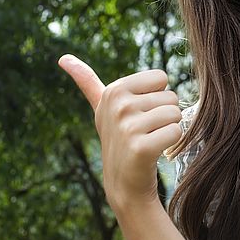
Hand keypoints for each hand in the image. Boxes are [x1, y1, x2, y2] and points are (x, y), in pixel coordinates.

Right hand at [57, 55, 181, 210]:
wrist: (123, 181)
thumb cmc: (119, 137)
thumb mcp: (101, 106)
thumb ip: (87, 80)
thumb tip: (63, 57)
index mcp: (114, 90)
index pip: (161, 78)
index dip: (156, 96)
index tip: (139, 112)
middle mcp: (118, 105)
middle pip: (171, 96)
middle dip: (163, 114)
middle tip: (145, 131)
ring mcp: (128, 126)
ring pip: (175, 114)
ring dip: (168, 128)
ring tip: (149, 140)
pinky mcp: (141, 147)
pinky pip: (176, 131)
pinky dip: (172, 143)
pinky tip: (155, 152)